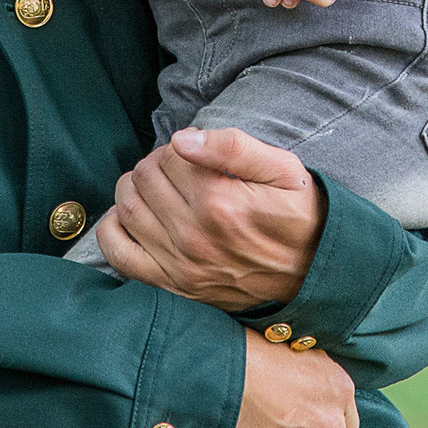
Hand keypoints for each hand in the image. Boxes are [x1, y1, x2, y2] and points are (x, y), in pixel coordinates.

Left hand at [94, 126, 324, 309]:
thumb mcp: (284, 170)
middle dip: (154, 164)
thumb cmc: (300, 216)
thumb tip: (182, 139)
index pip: (170, 155)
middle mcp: (196, 236)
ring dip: (132, 189)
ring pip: (127, 210)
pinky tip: (126, 216)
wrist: (316, 275)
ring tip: (155, 187)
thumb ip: (234, 146)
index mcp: (221, 202)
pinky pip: (120, 255)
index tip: (193, 152)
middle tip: (175, 167)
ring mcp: (181, 265)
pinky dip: (110, 231)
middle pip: (144, 179)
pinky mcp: (174, 288)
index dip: (179, 145)